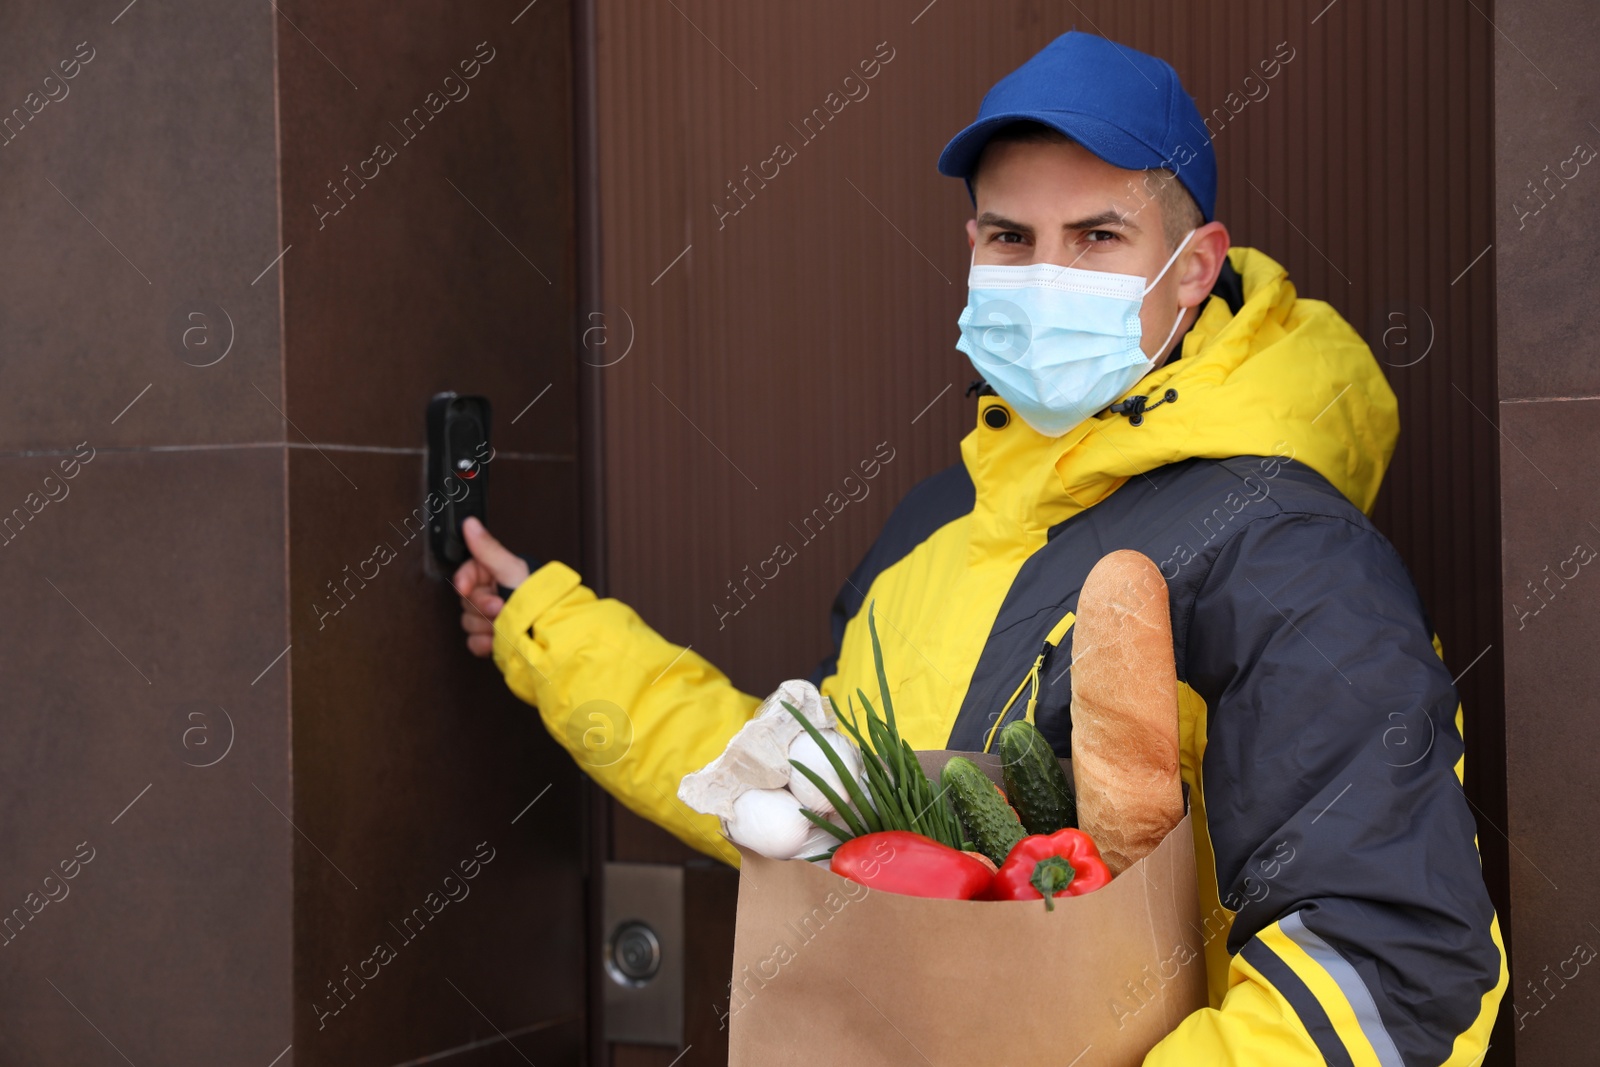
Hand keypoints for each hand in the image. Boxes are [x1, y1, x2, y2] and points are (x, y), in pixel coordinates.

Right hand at [453, 517, 531, 656]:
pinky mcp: (491, 639)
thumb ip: (488, 549)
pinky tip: (496, 640)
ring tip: (504, 624)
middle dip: (482, 606)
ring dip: (485, 625)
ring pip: (468, 622)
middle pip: (466, 601)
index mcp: (495, 575)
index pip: (466, 575)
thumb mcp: (513, 570)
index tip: (466, 588)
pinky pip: (473, 642)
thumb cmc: (539, 598)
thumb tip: (471, 523)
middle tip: (500, 607)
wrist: (551, 631)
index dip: (464, 582)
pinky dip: (484, 643)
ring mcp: (490, 618)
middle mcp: (492, 594)